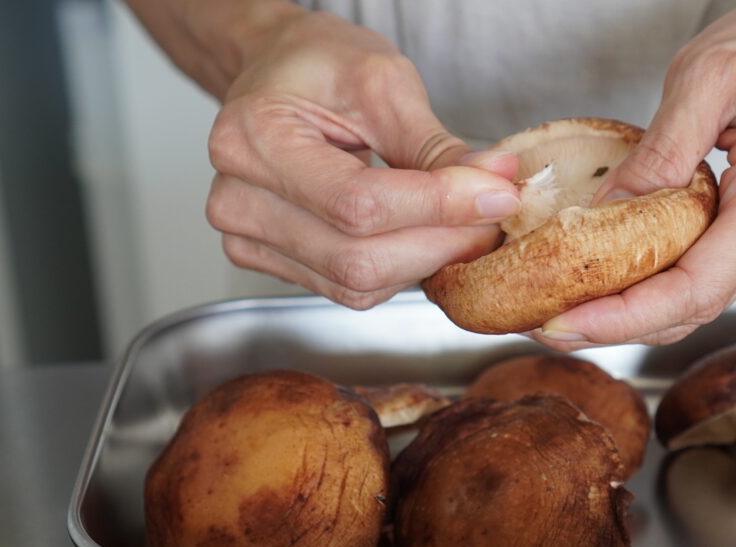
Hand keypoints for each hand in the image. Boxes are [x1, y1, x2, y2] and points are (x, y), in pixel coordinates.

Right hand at [202, 10, 518, 307]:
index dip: (439, 207)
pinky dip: (398, 269)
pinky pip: (347, 289)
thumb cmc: (318, 68)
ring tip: (460, 222)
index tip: (498, 195)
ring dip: (425, 260)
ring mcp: (246, 239)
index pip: (359, 204)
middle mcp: (237, 199)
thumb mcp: (384, 84)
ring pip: (357, 282)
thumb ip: (436, 146)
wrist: (277, 75)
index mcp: (254, 139)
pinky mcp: (267, 261)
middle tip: (491, 216)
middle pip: (359, 258)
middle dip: (441, 242)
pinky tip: (420, 237)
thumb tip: (495, 186)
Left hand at [533, 0, 735, 348]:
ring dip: (639, 313)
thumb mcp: (712, 72)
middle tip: (550, 325)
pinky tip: (623, 283)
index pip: (699, 285)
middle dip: (618, 324)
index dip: (628, 316)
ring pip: (707, 302)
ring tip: (574, 309)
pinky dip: (668, 290)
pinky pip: (721, 281)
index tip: (568, 322)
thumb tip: (604, 213)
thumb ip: (659, 150)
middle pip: (698, 306)